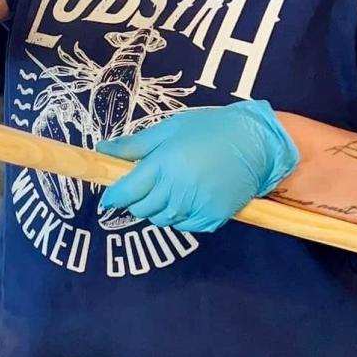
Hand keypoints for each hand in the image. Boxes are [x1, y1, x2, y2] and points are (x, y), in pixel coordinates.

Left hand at [96, 101, 298, 232]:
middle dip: (136, 200)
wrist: (255, 143)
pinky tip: (188, 199)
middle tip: (146, 185)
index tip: (110, 196)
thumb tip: (101, 149)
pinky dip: (180, 217)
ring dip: (158, 209)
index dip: (114, 196)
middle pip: (141, 209)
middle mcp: (177, 189)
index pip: (126, 192)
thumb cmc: (208, 130)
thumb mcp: (168, 129)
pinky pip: (184, 227)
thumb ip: (134, 145)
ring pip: (161, 220)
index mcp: (163, 164)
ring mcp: (196, 206)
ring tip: (169, 189)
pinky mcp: (213, 218)